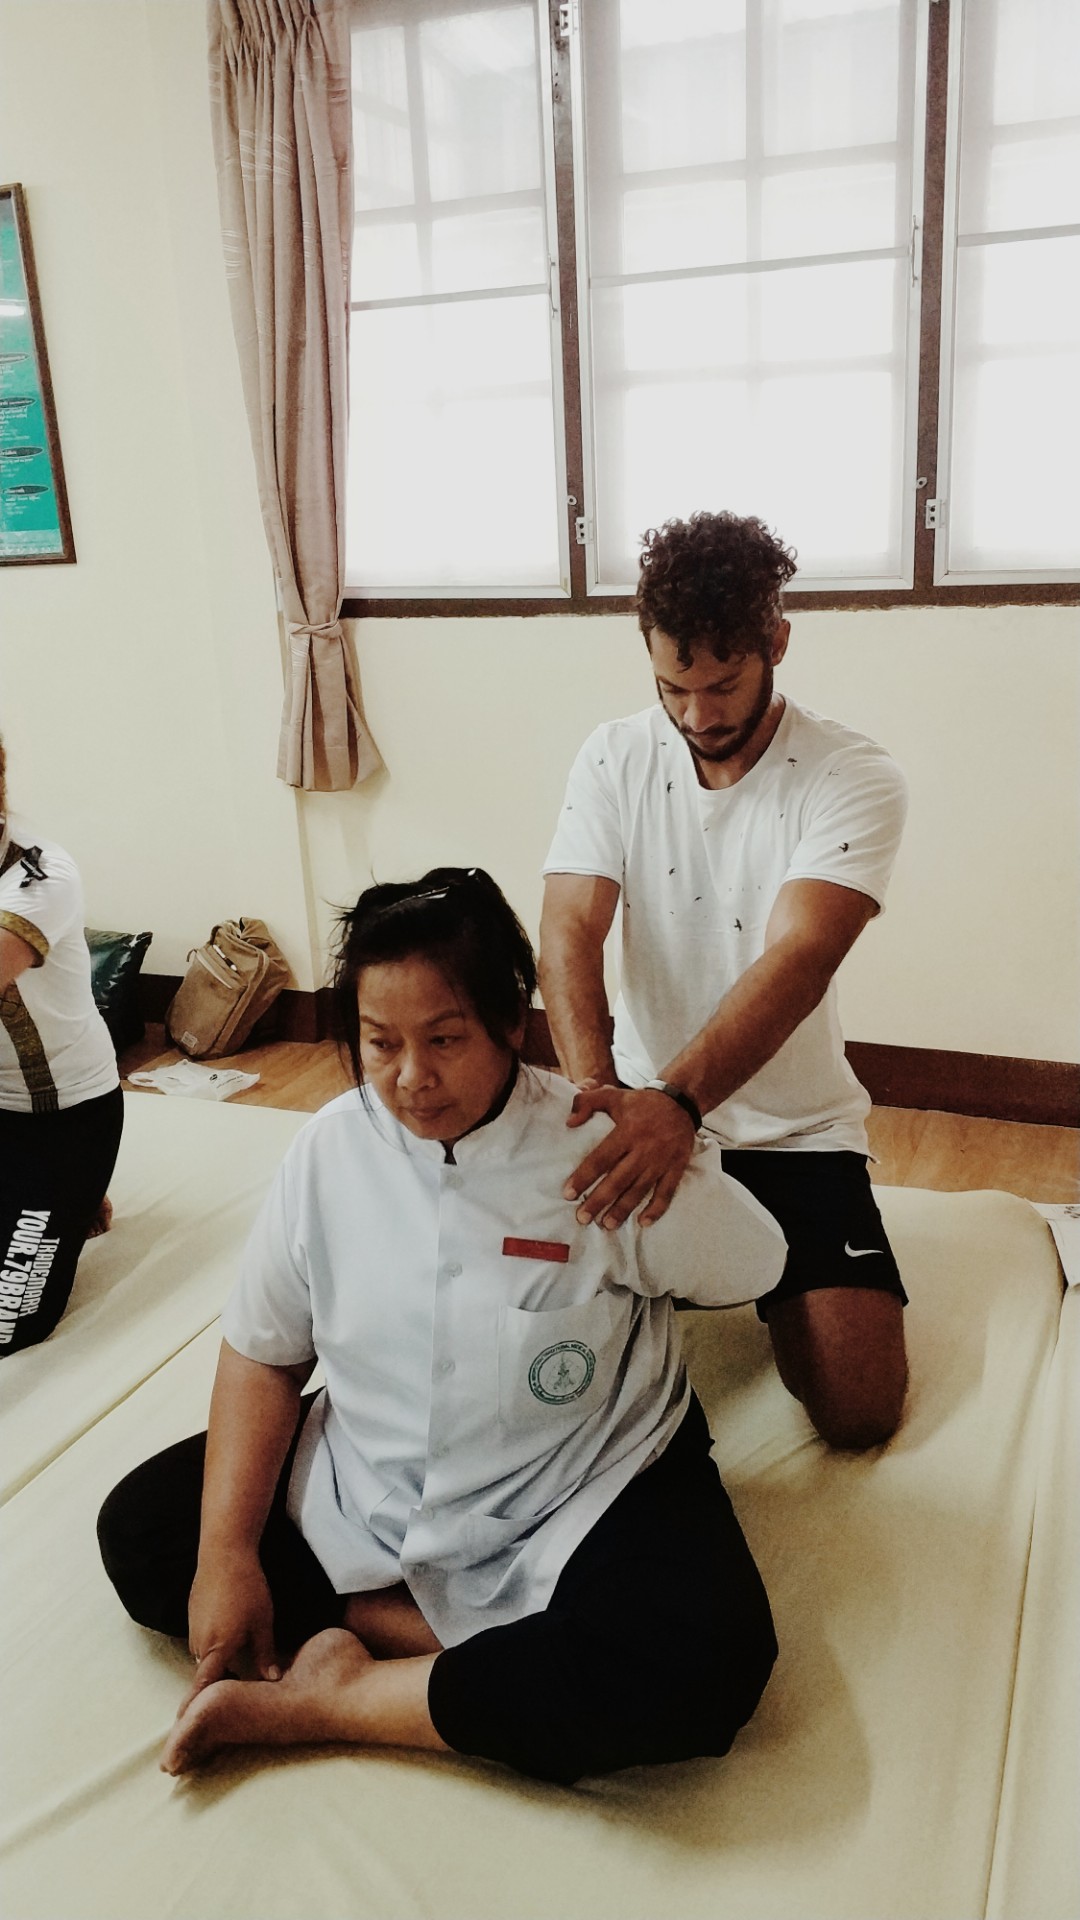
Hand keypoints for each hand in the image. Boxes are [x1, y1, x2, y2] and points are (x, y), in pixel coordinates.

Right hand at [181, 1546, 279, 1713]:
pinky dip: (214, 1645)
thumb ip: (265, 1654)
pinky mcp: (193, 1615)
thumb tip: (273, 1680)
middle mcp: (199, 1644)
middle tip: (235, 1692)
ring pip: (205, 1657)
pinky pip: (203, 1640)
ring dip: (218, 1662)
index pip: (203, 1689)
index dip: (196, 1709)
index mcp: (216, 1650)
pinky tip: (232, 1632)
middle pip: (206, 1675)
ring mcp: (193, 1629)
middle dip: (219, 1685)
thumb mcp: (263, 1622)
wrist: (224, 1552)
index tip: (187, 1729)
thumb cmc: (247, 1588)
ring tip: (238, 1662)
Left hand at [564, 1086, 696, 1227]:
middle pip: (618, 1180)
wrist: (681, 1101)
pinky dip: (656, 1209)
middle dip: (599, 1201)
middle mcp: (644, 1149)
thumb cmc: (642, 1102)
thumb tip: (569, 1122)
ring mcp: (661, 1161)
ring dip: (623, 1209)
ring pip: (640, 1190)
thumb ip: (587, 1102)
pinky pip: (667, 1192)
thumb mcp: (613, 1095)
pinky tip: (643, 1222)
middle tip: (582, 1218)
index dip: (584, 1177)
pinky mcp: (676, 1168)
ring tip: (607, 1224)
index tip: (568, 1193)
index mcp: (627, 1131)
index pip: (601, 1158)